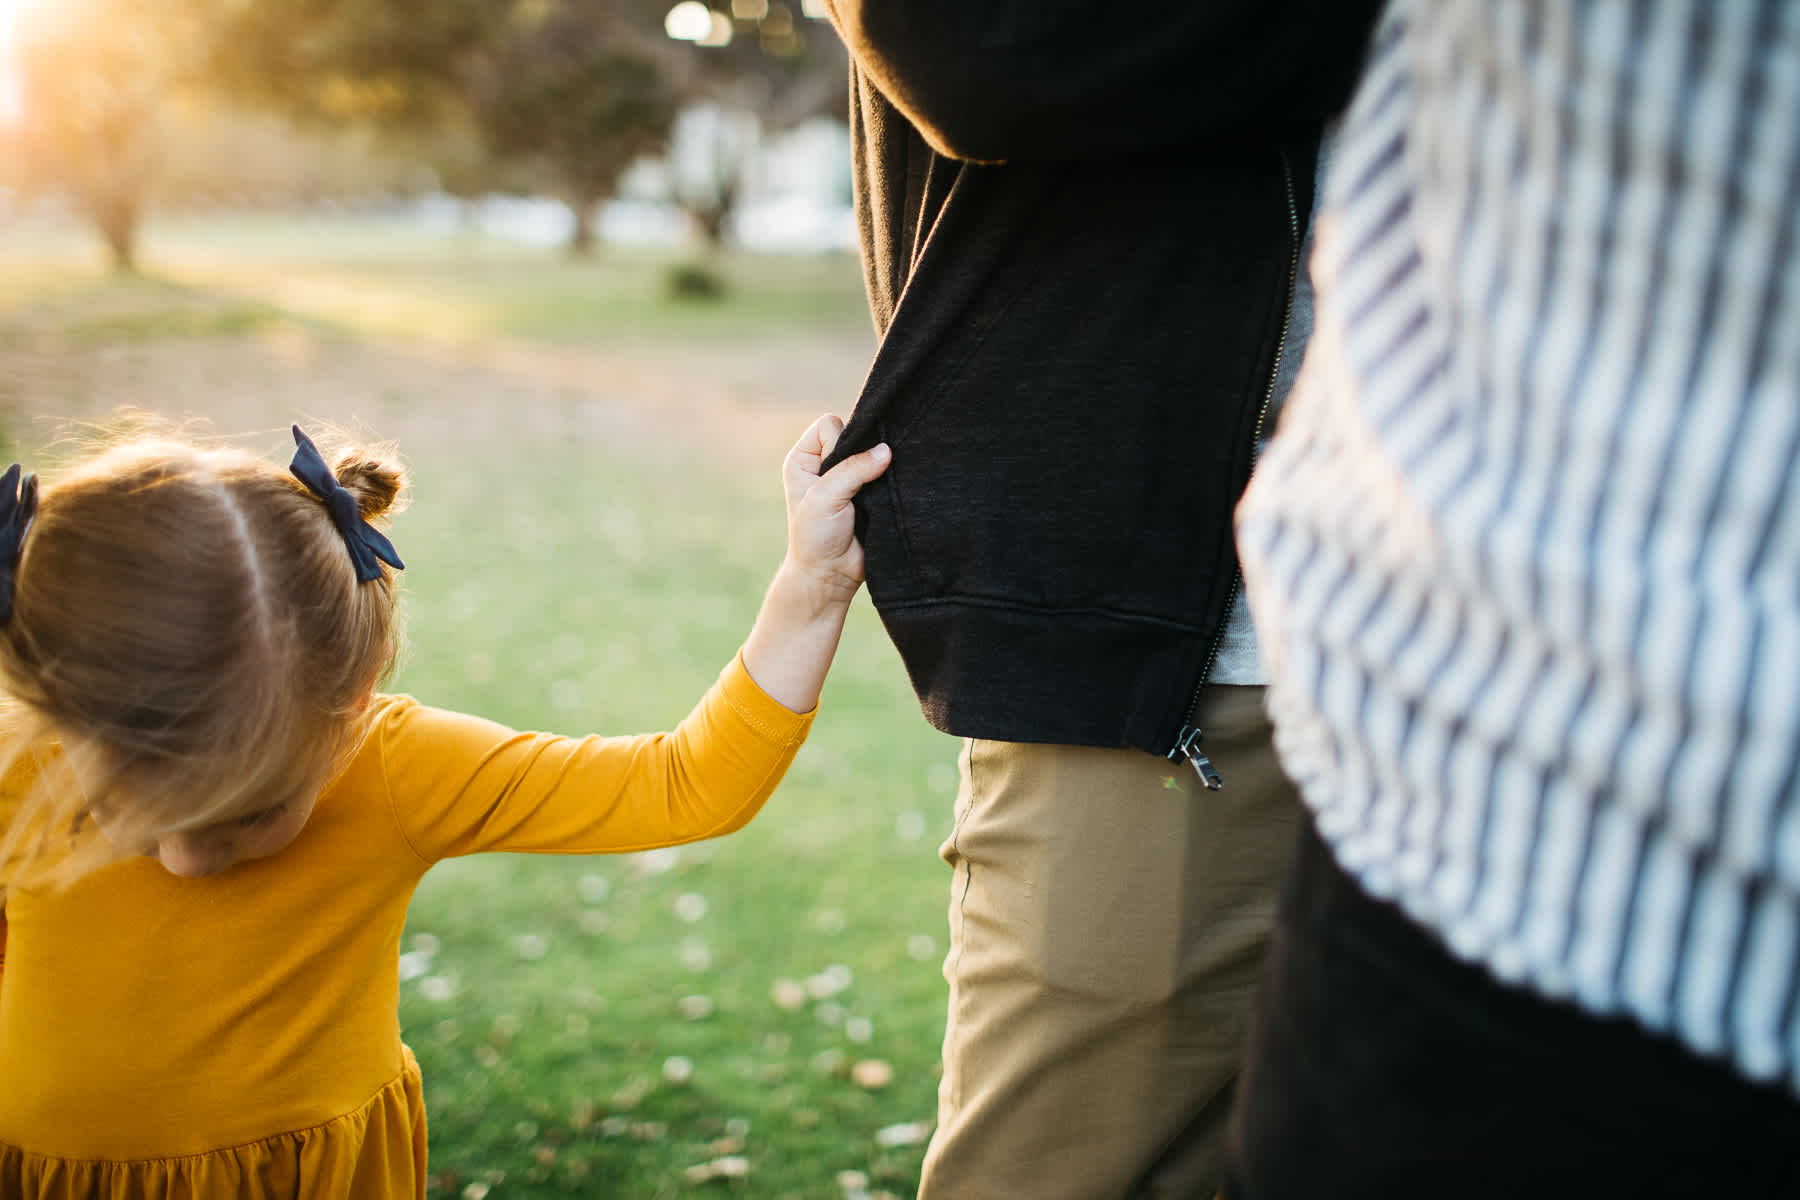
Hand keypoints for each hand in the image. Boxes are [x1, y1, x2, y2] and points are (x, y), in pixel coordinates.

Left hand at [781, 414, 890, 610]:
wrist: (831, 576)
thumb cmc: (816, 538)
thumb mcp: (826, 497)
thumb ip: (853, 469)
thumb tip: (886, 450)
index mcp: (803, 459)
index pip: (830, 425)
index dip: (840, 442)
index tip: (838, 474)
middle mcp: (825, 464)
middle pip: (855, 435)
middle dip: (863, 454)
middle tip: (861, 484)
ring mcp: (850, 479)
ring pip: (874, 454)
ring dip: (880, 470)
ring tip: (876, 493)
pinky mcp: (872, 493)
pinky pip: (888, 474)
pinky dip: (892, 482)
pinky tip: (890, 494)